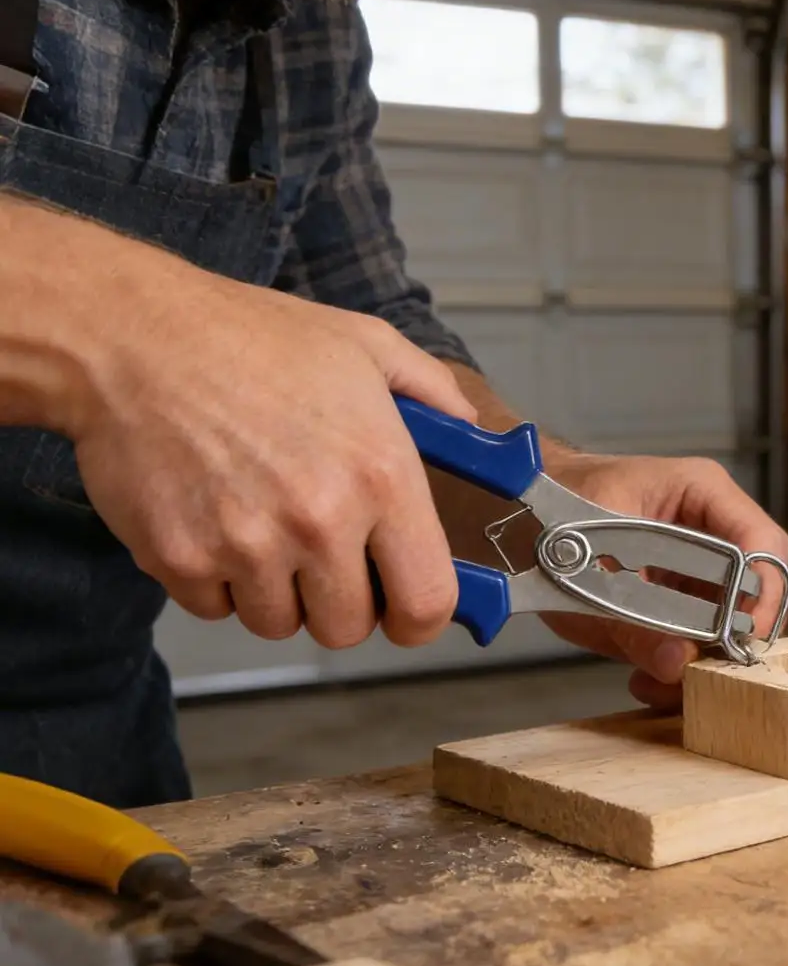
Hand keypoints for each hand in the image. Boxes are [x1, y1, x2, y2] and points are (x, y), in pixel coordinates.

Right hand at [64, 240, 472, 650]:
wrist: (138, 337)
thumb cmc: (253, 337)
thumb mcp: (368, 344)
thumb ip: (433, 391)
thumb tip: (471, 429)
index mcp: (381, 476)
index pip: (427, 603)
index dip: (420, 617)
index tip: (405, 605)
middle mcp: (320, 521)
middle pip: (348, 628)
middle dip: (342, 601)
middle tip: (325, 554)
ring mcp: (246, 547)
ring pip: (279, 623)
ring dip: (277, 591)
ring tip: (265, 521)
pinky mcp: (180, 560)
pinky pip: (215, 608)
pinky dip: (218, 580)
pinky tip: (216, 517)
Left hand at [535, 449, 787, 708]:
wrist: (523, 516)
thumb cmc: (555, 514)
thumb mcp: (585, 566)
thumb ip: (632, 619)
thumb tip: (680, 662)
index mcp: (701, 492)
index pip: (762, 542)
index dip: (762, 595)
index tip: (740, 641)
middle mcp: (713, 527)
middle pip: (760, 589)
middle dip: (734, 639)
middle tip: (701, 674)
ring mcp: (702, 568)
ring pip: (735, 624)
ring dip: (705, 661)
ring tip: (659, 680)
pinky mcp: (684, 602)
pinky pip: (702, 641)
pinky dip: (681, 669)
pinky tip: (647, 677)